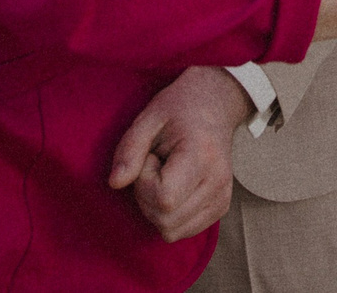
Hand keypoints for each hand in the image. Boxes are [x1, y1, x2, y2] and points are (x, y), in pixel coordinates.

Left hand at [107, 66, 251, 241]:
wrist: (213, 105)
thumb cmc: (178, 109)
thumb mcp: (148, 119)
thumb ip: (129, 150)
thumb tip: (114, 184)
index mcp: (202, 156)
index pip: (164, 199)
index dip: (145, 182)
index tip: (150, 157)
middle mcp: (218, 182)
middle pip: (165, 220)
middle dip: (147, 197)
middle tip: (155, 165)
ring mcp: (222, 199)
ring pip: (171, 231)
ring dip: (156, 208)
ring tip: (165, 175)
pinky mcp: (220, 208)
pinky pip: (182, 231)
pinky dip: (169, 215)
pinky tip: (174, 187)